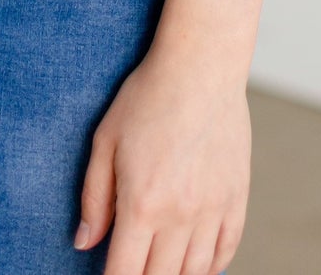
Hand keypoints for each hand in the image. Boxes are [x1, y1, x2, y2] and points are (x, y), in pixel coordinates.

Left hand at [76, 45, 250, 274]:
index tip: (108, 274)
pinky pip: (225, 252)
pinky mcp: (236, 199)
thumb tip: (84, 242)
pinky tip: (194, 263)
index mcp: (142, 204)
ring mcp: (213, 210)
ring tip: (159, 265)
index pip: (124, 274)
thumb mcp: (105, 140)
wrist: (201, 67)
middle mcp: (180, 216)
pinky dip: (210, 267)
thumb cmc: (148, 97)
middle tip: (132, 265)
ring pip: (194, 273)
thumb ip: (94, 197)